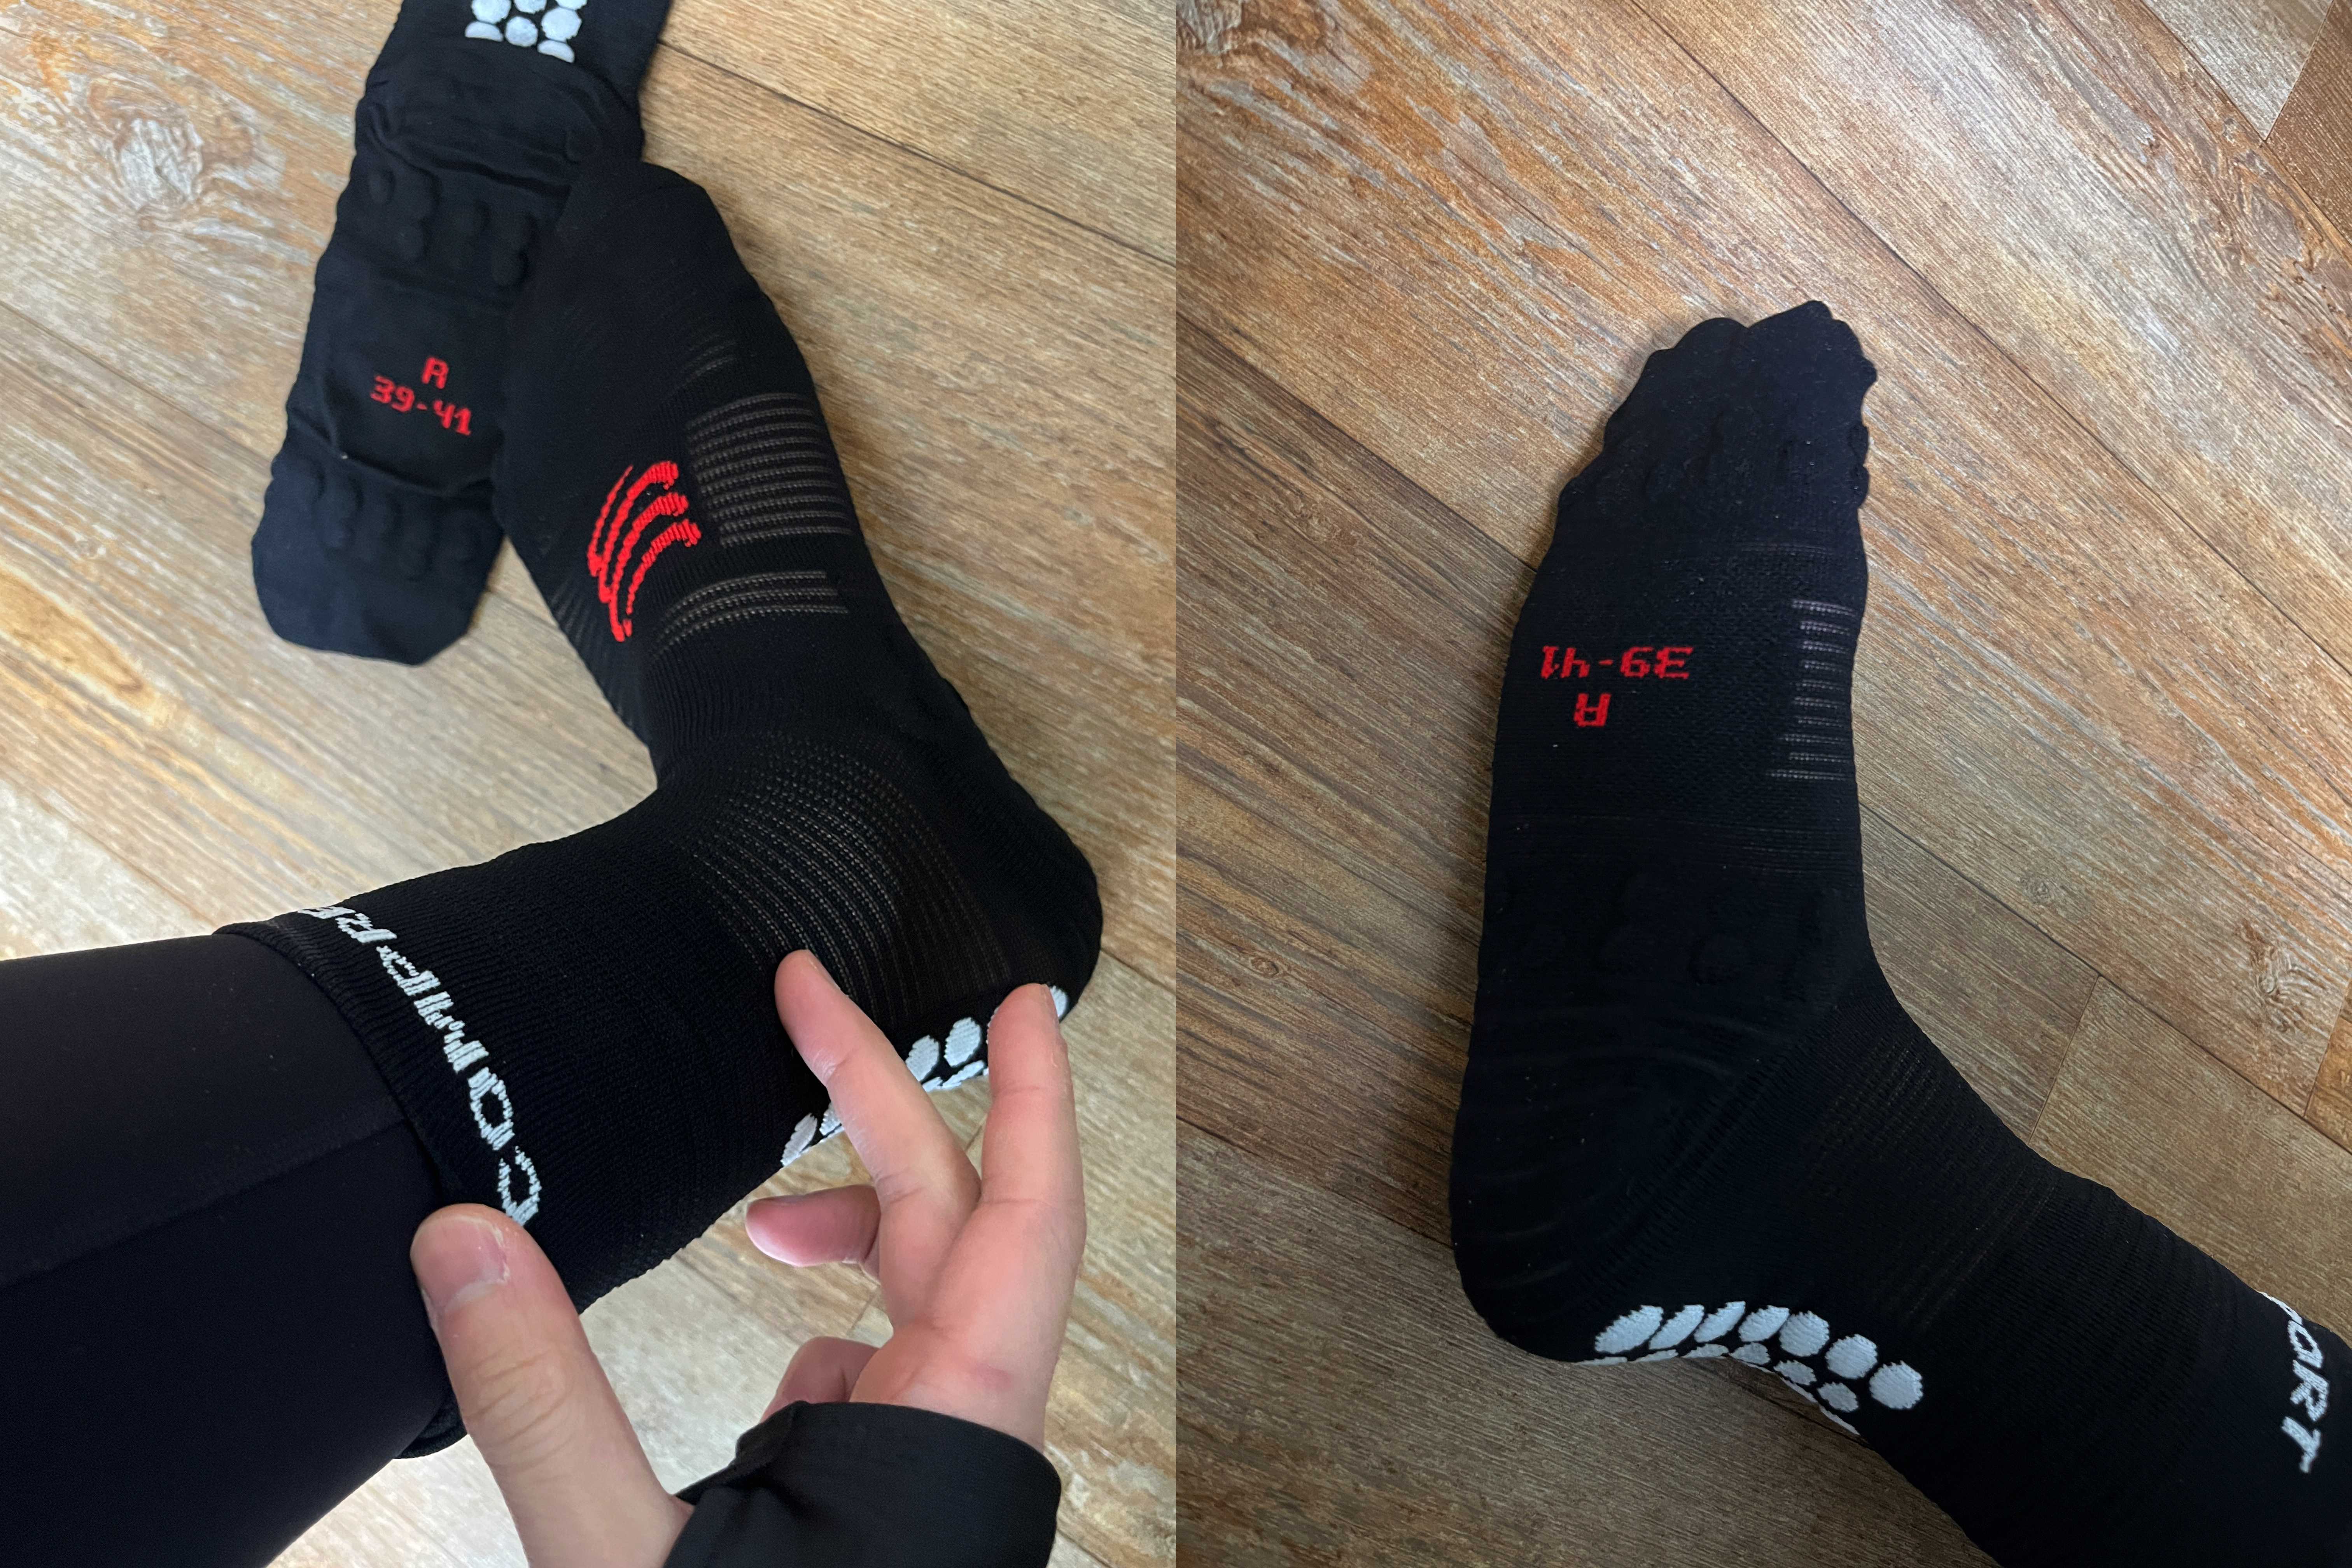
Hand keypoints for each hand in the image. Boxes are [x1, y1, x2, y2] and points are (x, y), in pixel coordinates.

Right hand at [407, 951, 1083, 1565]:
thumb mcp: (630, 1556)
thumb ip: (547, 1405)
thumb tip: (464, 1243)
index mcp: (947, 1424)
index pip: (1025, 1217)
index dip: (1033, 1095)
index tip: (1027, 994)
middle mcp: (965, 1433)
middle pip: (952, 1226)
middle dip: (879, 1104)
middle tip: (805, 1003)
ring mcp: (937, 1465)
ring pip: (922, 1304)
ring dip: (851, 1232)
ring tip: (762, 1216)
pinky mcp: (899, 1499)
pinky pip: (888, 1382)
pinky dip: (834, 1338)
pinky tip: (781, 1358)